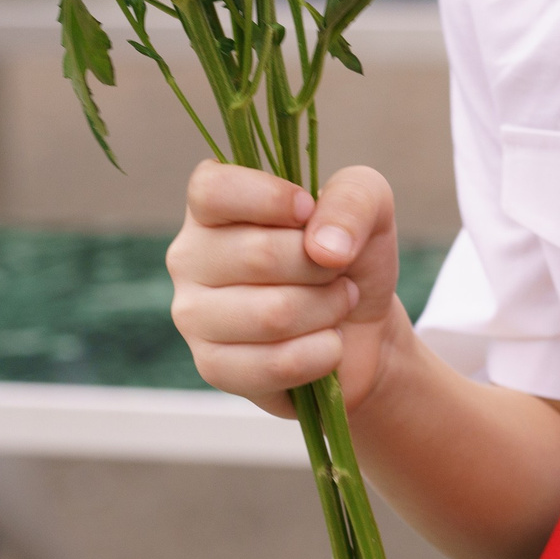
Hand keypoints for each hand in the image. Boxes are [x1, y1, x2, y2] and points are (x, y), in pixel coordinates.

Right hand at [167, 163, 405, 418]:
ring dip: (328, 309)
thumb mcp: (369, 203)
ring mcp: (194, 315)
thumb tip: (322, 248)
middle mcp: (190, 256)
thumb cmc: (351, 254)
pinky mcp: (213, 367)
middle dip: (322, 266)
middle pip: (259, 255)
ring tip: (336, 304)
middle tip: (337, 271)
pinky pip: (275, 364)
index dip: (270, 200)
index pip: (213, 191)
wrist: (363, 328)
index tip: (308, 211)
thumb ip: (351, 199)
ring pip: (272, 315)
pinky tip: (327, 343)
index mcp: (213, 205)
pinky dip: (322, 353)